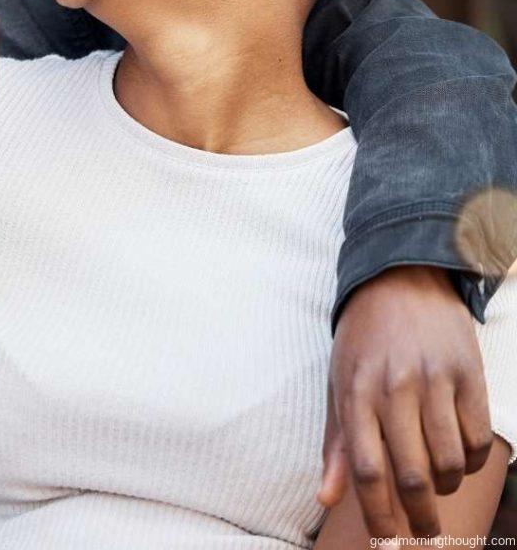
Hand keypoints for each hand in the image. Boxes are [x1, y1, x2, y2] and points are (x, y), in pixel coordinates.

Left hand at [318, 266, 492, 538]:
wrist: (401, 280)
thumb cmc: (364, 339)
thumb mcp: (338, 382)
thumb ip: (335, 443)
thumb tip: (325, 499)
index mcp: (356, 392)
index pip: (366, 469)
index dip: (377, 515)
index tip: (386, 544)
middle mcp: (394, 388)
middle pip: (412, 475)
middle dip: (419, 517)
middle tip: (424, 532)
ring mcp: (434, 380)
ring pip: (450, 462)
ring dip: (446, 486)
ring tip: (437, 482)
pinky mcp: (469, 374)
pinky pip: (478, 439)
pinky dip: (473, 460)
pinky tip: (459, 453)